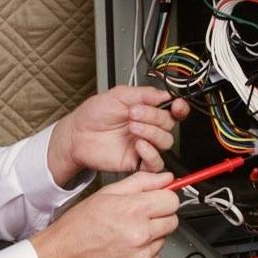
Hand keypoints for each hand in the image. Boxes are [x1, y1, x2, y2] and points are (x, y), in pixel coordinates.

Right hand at [30, 171, 179, 257]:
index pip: (172, 200)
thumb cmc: (80, 225)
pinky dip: (144, 253)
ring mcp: (141, 257)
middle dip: (159, 217)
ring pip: (163, 240)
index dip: (164, 198)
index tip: (156, 201)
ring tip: (127, 234)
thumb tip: (165, 178)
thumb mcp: (107, 193)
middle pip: (172, 221)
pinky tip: (126, 248)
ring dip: (151, 236)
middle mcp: (140, 235)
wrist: (64, 255)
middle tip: (138, 218)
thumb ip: (141, 182)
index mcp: (134, 211)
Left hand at [47, 86, 189, 185]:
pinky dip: (151, 153)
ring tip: (132, 127)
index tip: (176, 105)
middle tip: (134, 113)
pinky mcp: (136, 161)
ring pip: (165, 142)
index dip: (179, 108)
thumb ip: (144, 94)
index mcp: (146, 110)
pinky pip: (155, 163)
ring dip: (152, 132)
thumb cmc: (93, 115)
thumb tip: (164, 94)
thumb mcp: (119, 95)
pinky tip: (139, 145)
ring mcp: (143, 145)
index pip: (172, 111)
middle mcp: (147, 128)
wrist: (77, 134)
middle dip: (154, 116)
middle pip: (169, 125)